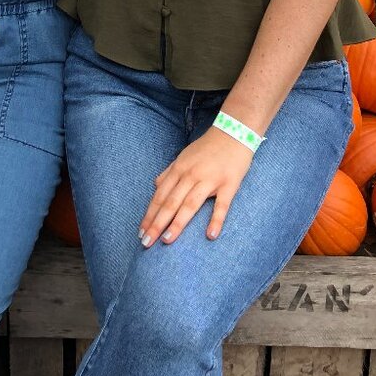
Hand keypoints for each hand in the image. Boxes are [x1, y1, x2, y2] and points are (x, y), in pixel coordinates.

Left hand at [139, 128, 252, 246]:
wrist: (234, 132)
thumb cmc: (207, 148)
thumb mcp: (184, 156)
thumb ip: (169, 172)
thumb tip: (155, 186)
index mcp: (179, 169)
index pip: (160, 196)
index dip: (150, 215)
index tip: (141, 232)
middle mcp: (190, 175)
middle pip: (171, 202)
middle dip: (157, 223)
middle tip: (146, 243)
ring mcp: (210, 180)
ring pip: (190, 204)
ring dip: (177, 223)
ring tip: (167, 240)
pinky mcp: (229, 184)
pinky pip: (222, 204)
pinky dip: (216, 220)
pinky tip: (210, 235)